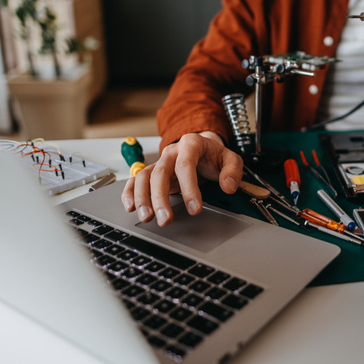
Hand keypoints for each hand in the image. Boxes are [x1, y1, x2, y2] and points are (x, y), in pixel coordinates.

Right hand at [121, 131, 242, 226]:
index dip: (189, 188)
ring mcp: (160, 162)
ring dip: (143, 198)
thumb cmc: (215, 156)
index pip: (185, 165)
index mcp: (191, 144)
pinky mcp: (152, 172)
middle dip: (161, 198)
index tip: (194, 208)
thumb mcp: (231, 159)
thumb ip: (233, 171)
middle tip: (166, 219)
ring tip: (147, 217)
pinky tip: (131, 207)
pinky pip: (135, 180)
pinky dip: (130, 193)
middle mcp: (171, 152)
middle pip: (160, 173)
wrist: (204, 148)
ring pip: (144, 177)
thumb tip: (228, 186)